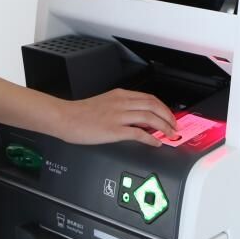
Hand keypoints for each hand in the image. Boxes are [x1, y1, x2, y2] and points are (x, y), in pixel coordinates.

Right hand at [51, 88, 177, 145]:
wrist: (64, 117)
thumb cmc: (80, 113)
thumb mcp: (104, 103)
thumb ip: (120, 108)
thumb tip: (136, 119)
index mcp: (119, 95)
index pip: (148, 97)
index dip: (162, 107)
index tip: (168, 115)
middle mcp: (121, 103)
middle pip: (153, 105)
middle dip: (168, 116)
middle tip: (174, 125)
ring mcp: (118, 116)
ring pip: (149, 117)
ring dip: (164, 126)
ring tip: (169, 134)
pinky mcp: (114, 130)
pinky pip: (139, 133)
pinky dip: (151, 138)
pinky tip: (155, 143)